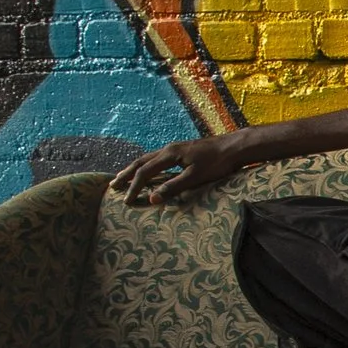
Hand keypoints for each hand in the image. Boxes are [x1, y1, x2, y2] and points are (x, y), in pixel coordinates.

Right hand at [109, 134, 250, 206]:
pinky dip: (147, 166)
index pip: (144, 172)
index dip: (133, 187)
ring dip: (135, 169)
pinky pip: (157, 159)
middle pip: (141, 162)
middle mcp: (168, 149)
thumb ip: (174, 187)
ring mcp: (175, 149)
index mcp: (169, 155)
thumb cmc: (218, 162)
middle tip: (113, 186)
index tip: (126, 201)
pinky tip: (149, 172)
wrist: (234, 146)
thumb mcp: (195, 177)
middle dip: (126, 175)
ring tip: (124, 178)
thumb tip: (152, 198)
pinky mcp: (182, 151)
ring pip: (148, 159)